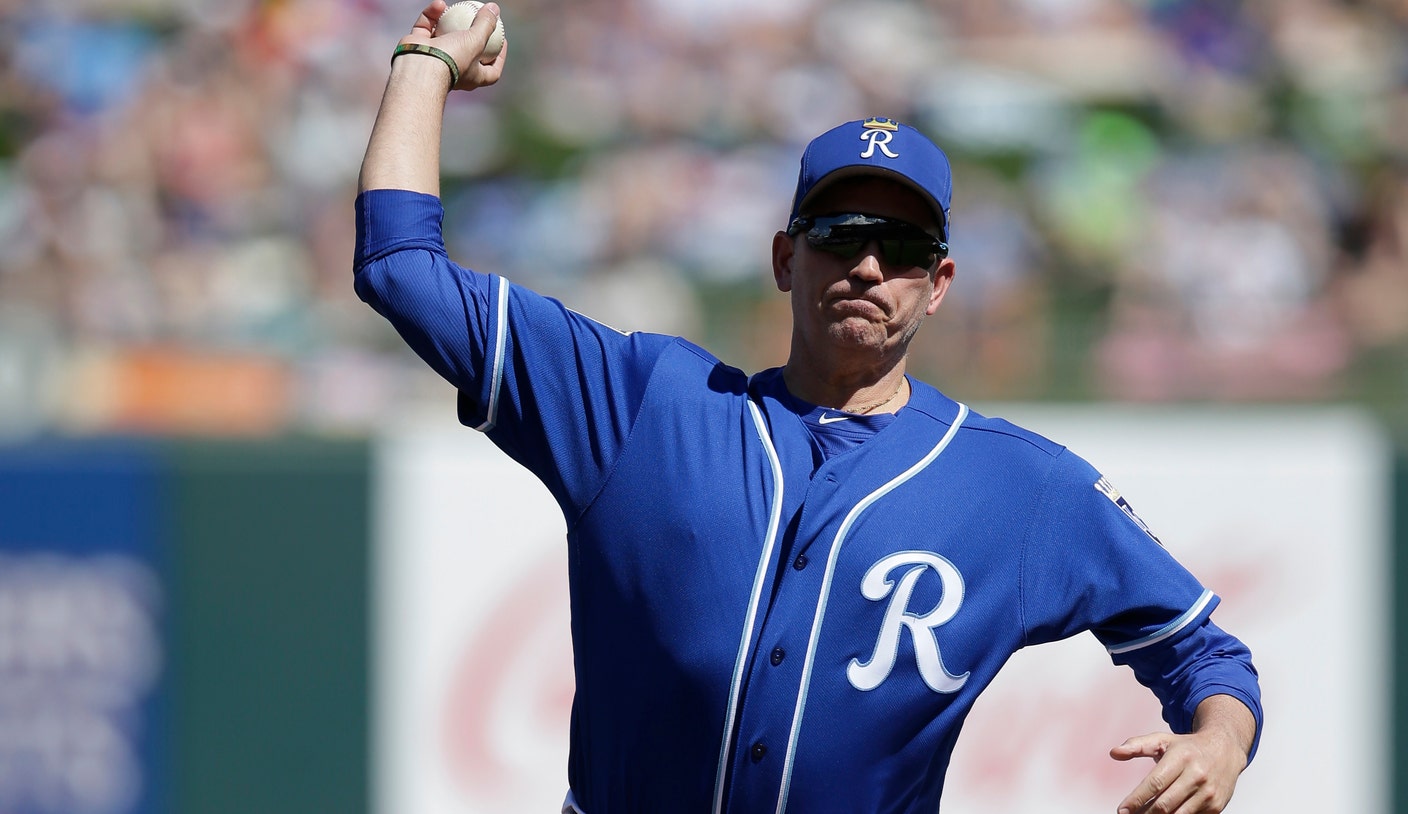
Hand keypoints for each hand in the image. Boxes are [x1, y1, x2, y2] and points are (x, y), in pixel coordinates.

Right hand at [401, 0, 506, 90]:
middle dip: (473, 37)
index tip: (503, 41)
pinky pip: (426, 27)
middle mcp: (455, 70)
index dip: (500, 58)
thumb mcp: (477, 40)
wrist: (419, 68)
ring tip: (457, 6)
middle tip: (479, 20)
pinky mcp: (419, 47)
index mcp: (473, 77)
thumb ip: (486, 24)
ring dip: (450, 20)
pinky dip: (432, 16)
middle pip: (468, 53)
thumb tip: (495, 9)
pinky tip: (439, 4)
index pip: (492, 72)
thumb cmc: (453, 58)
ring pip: (444, 35)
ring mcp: (436, 59)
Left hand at [1110, 728, 1246, 813]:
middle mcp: (1197, 776)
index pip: (1155, 783)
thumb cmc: (1188, 747)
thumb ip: (1137, 745)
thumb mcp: (1162, 740)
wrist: (1225, 750)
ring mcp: (1208, 793)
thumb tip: (1114, 752)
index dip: (1137, 799)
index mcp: (1181, 758)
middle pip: (1165, 804)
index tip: (1122, 810)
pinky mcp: (1216, 807)